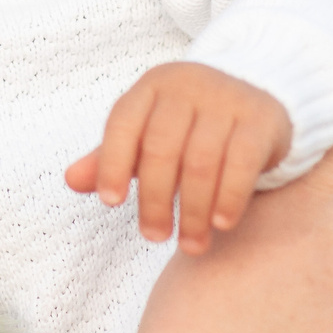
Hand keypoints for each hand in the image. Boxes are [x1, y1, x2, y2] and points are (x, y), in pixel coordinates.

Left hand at [65, 61, 291, 253]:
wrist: (254, 94)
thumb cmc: (189, 124)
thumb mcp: (147, 133)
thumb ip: (111, 157)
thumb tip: (71, 180)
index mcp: (152, 87)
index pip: (123, 123)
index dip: (112, 163)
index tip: (110, 202)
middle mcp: (187, 87)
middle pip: (161, 148)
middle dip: (155, 199)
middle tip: (154, 236)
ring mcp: (227, 99)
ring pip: (201, 161)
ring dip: (193, 210)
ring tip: (190, 244)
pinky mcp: (261, 118)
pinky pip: (242, 163)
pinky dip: (229, 197)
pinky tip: (221, 224)